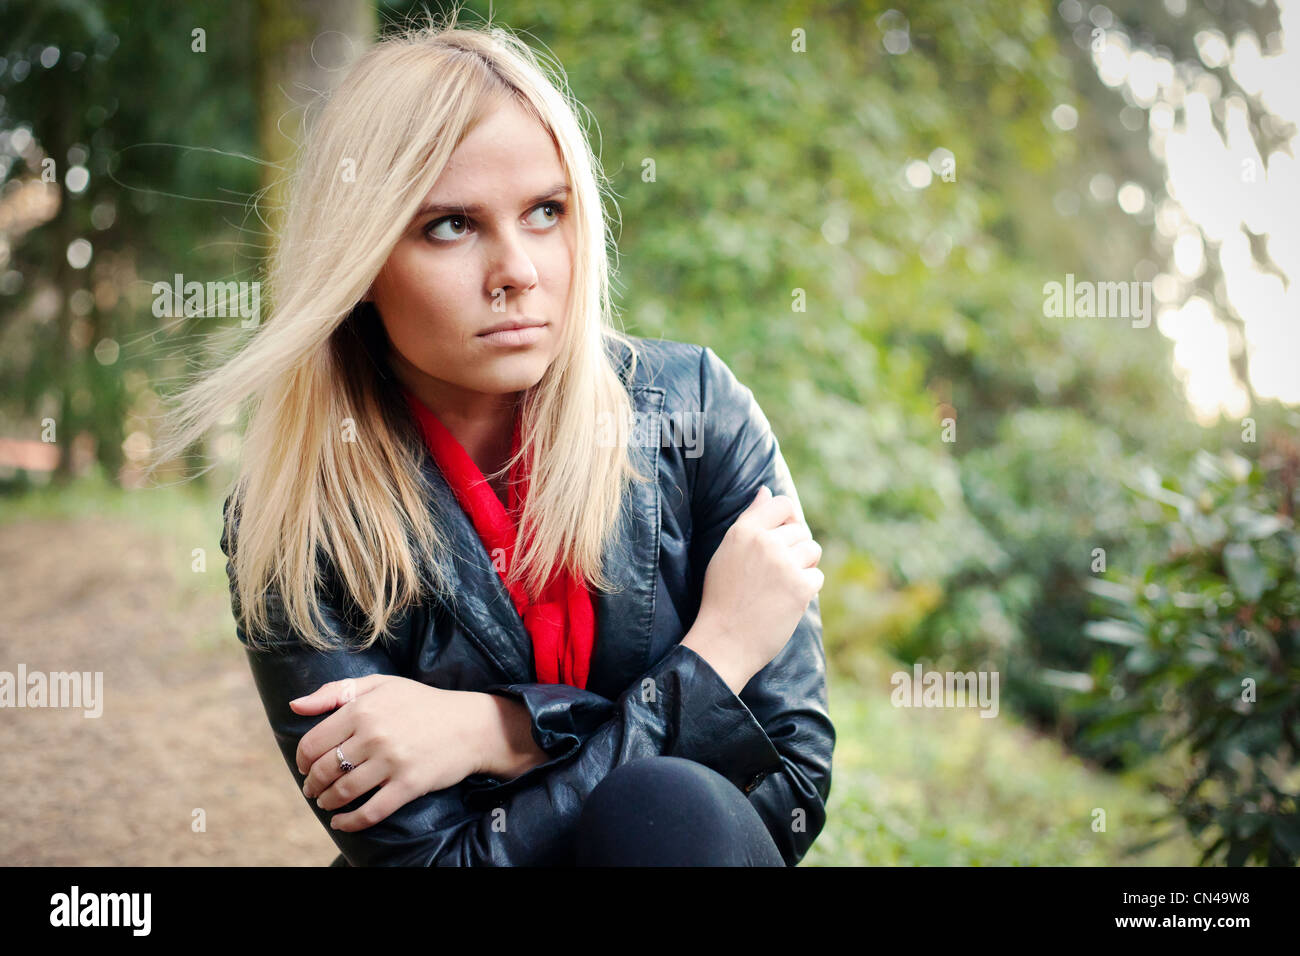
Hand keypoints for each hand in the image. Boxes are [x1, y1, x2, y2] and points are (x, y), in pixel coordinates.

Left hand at [289, 675, 492, 831]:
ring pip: (343, 792)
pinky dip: (350, 822)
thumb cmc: (421, 703)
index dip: (303, 760)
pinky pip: (371, 812)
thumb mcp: (380, 685)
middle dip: (313, 784)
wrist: (471, 725)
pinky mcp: (408, 785)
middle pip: (325, 769)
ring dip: (327, 802)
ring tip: (326, 803)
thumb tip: (294, 705)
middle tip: (313, 789)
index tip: (306, 766)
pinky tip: (341, 823)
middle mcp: (374, 735)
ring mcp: (392, 762)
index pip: (314, 743)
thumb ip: (335, 692)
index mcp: (362, 709)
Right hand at [686, 485, 823, 692]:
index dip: (789, 519)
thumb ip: (750, 520)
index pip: (783, 504)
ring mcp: (784, 564)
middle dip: (794, 550)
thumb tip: (766, 491)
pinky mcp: (801, 587)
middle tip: (775, 574)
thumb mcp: (727, 551)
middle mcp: (765, 542)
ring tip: (780, 586)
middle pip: (801, 531)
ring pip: (812, 551)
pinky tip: (785, 601)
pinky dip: (806, 589)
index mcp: (744, 531)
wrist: (724, 640)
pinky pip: (816, 576)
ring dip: (803, 567)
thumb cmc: (722, 597)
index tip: (785, 535)